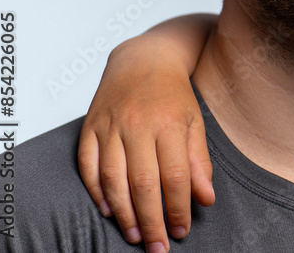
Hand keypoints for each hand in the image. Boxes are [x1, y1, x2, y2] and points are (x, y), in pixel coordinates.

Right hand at [78, 38, 214, 252]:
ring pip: (112, 177)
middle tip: (158, 247)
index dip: (178, 208)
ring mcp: (111, 125)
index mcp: (169, 124)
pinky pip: (87, 164)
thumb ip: (199, 161)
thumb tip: (205, 199)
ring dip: (123, 213)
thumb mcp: (196, 122)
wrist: (143, 59)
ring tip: (136, 235)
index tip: (181, 231)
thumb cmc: (174, 95)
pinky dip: (95, 190)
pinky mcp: (90, 126)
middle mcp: (138, 124)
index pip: (174, 176)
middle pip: (143, 182)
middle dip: (151, 220)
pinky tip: (108, 210)